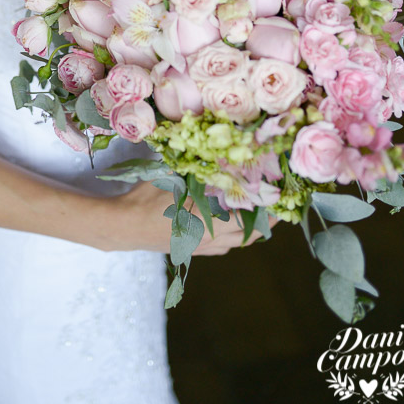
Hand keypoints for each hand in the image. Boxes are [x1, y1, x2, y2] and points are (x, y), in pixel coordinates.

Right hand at [112, 181, 274, 254]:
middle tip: (274, 206)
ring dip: (247, 230)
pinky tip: (227, 222)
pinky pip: (221, 247)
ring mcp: (202, 248)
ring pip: (235, 243)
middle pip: (248, 235)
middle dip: (264, 222)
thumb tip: (218, 152)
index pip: (248, 217)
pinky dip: (231, 236)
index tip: (278, 196)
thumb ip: (197, 168)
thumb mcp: (173, 176)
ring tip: (254, 212)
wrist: (125, 225)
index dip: (266, 208)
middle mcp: (210, 239)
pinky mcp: (192, 251)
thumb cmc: (147, 198)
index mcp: (209, 221)